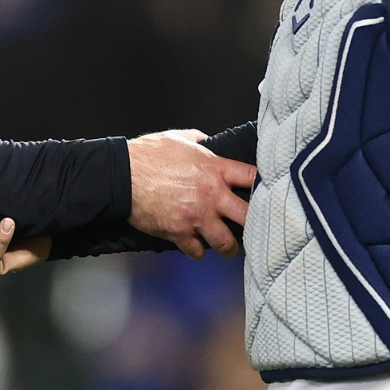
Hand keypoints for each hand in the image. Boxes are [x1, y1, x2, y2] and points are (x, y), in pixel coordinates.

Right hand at [128, 130, 255, 258]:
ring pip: (226, 243)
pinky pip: (197, 251)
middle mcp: (211, 195)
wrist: (122, 175)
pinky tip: (196, 246)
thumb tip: (209, 141)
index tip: (267, 194)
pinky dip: (198, 251)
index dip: (264, 187)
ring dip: (227, 246)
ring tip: (226, 246)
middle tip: (251, 229)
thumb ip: (200, 142)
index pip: (252, 178)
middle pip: (249, 217)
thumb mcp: (179, 138)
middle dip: (253, 225)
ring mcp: (196, 216)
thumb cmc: (148, 155)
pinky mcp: (179, 232)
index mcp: (215, 169)